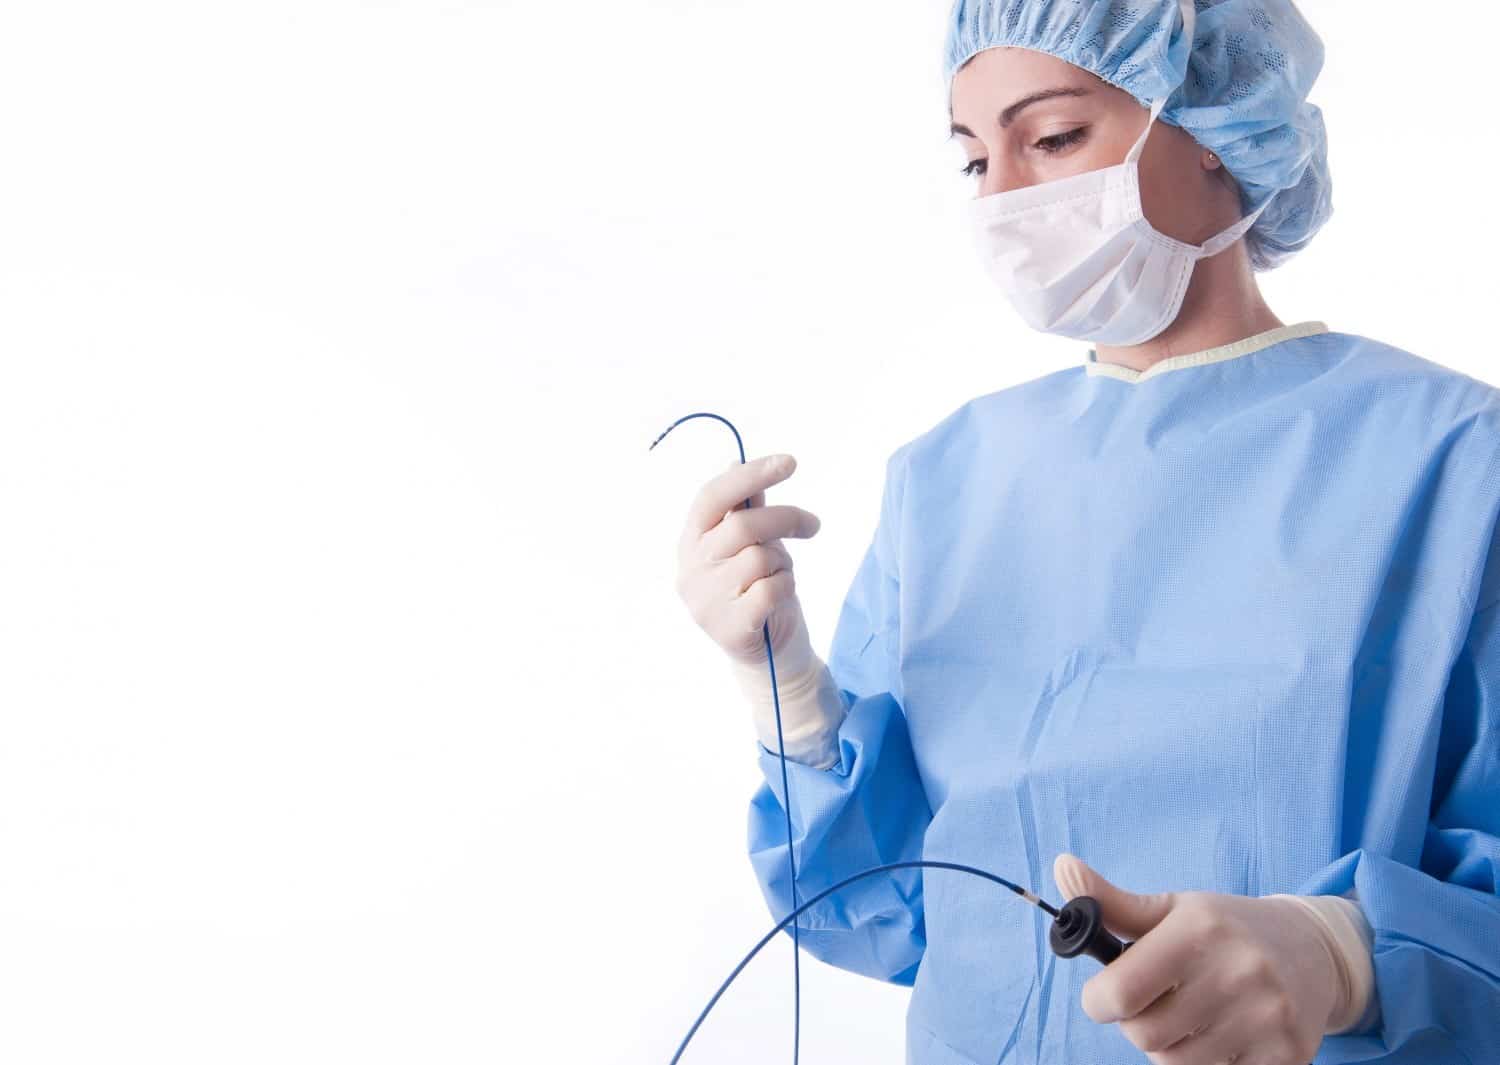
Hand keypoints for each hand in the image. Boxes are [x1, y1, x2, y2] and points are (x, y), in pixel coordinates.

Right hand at [675, 453, 822, 669]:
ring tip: (781, 575)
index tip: (790, 462)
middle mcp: (690, 570)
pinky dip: (785, 586)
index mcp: (690, 541)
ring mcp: (706, 602)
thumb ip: (744, 508)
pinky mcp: (729, 628)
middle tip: (814, 525)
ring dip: (783, 562)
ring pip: (759, 558)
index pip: (711, 497)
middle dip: (787, 519)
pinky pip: (770, 589)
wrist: (770, 655)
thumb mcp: (752, 543)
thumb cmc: (759, 590)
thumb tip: (736, 462)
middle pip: (742, 526)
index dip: (749, 475)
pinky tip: (780, 596)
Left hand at [1054, 854, 1342, 1064]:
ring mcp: (1267, 1018)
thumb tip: (1063, 867)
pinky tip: (1225, 1033)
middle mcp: (1237, 973)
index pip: (1120, 992)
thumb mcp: (1172, 908)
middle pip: (1144, 1036)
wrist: (1313, 951)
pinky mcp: (1289, 1055)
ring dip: (1172, 1047)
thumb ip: (1112, 902)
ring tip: (1191, 1016)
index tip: (1105, 996)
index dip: (1099, 1001)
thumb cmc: (1224, 928)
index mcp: (1198, 931)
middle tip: (1157, 1002)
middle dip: (1138, 1023)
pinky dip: (1210, 1064)